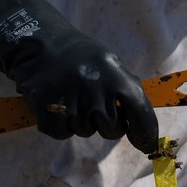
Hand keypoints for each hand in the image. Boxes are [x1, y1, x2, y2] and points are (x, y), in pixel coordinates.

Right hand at [0, 0, 158, 152]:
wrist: (39, 42)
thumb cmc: (79, 56)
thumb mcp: (109, 63)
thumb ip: (126, 89)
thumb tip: (145, 126)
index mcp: (114, 74)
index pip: (139, 110)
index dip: (146, 131)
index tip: (146, 144)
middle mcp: (94, 87)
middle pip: (111, 129)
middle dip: (106, 123)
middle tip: (93, 105)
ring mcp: (69, 98)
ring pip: (85, 131)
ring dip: (80, 121)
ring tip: (71, 97)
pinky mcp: (46, 108)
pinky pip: (62, 133)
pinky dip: (60, 124)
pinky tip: (56, 104)